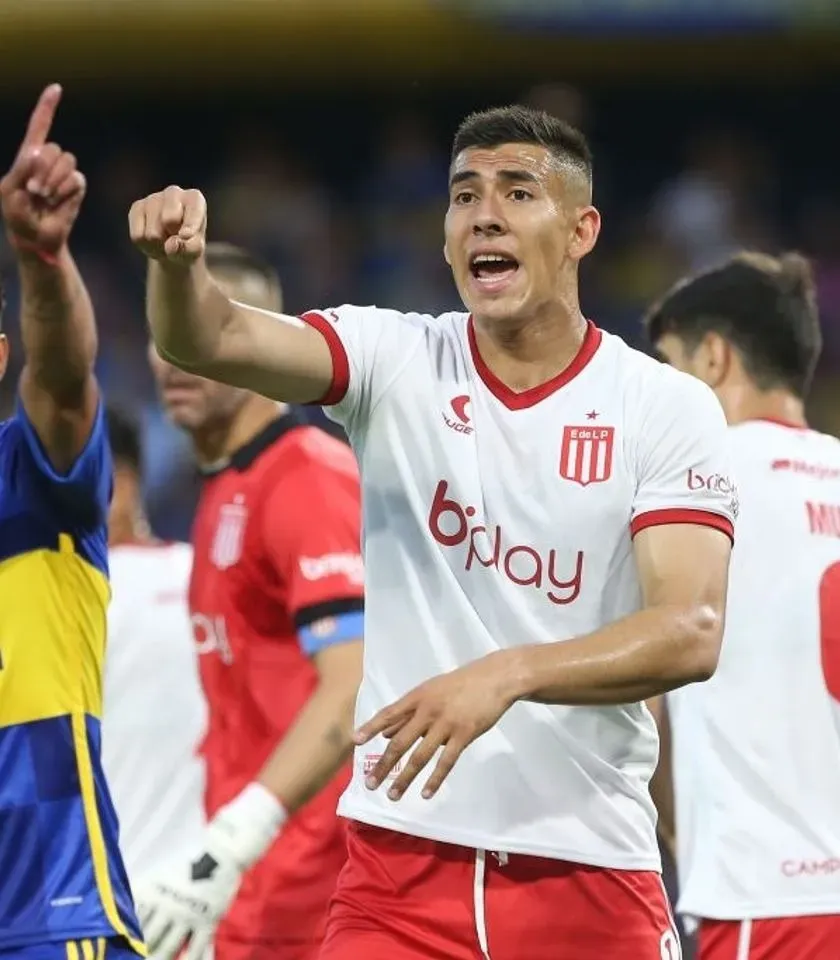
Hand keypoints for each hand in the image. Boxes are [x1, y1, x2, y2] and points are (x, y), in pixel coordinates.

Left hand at [0, 84, 85, 255]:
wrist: (35, 237)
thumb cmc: (17, 215)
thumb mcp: (10, 190)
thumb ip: (21, 169)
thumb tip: (37, 153)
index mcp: (28, 157)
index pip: (39, 126)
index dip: (47, 107)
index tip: (56, 88)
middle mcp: (48, 161)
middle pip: (52, 148)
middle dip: (43, 169)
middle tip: (34, 190)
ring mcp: (65, 174)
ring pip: (66, 160)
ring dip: (54, 180)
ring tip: (44, 196)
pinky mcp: (77, 188)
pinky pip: (76, 179)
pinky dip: (64, 190)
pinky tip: (56, 201)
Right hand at [129, 186, 206, 265]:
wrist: (171, 246)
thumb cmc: (188, 244)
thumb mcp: (195, 250)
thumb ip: (189, 248)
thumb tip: (170, 245)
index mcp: (194, 199)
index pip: (193, 210)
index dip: (189, 225)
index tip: (186, 236)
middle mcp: (174, 193)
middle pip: (169, 220)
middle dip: (172, 236)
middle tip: (175, 238)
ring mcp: (153, 198)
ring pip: (152, 233)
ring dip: (159, 245)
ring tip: (165, 241)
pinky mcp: (137, 208)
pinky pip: (138, 236)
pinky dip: (146, 246)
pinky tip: (153, 241)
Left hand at [135, 783, 284, 959]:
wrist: (221, 851)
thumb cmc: (188, 861)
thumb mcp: (161, 874)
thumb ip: (144, 894)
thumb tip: (124, 909)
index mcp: (153, 893)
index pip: (134, 924)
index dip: (126, 941)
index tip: (120, 951)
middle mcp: (168, 906)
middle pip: (148, 939)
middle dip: (142, 954)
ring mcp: (187, 915)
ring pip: (168, 948)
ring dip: (159, 959)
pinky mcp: (207, 921)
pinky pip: (195, 950)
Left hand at [355, 651, 519, 800]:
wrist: (494, 678)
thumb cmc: (460, 684)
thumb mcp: (431, 690)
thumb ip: (408, 711)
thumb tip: (385, 732)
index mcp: (418, 697)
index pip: (389, 713)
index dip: (371, 727)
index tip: (356, 742)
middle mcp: (427, 711)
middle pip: (400, 741)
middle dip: (384, 764)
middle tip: (370, 784)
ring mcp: (446, 724)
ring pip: (420, 756)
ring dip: (404, 777)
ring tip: (392, 795)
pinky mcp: (464, 734)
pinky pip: (446, 761)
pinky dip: (435, 779)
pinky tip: (426, 793)